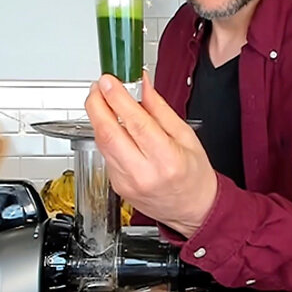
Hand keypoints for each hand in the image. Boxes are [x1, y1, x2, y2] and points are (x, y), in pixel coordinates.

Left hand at [85, 71, 217, 235]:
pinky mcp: (117, 186)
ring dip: (98, 119)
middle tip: (98, 88)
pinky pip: (105, 155)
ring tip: (102, 102)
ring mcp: (127, 182)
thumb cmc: (194, 176)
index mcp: (167, 159)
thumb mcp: (186, 137)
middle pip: (108, 134)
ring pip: (102, 144)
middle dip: (97, 105)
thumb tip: (142, 86)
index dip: (117, 99)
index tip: (109, 82)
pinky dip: (105, 136)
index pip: (135, 123)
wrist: (193, 209)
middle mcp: (144, 174)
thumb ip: (160, 109)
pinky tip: (111, 126)